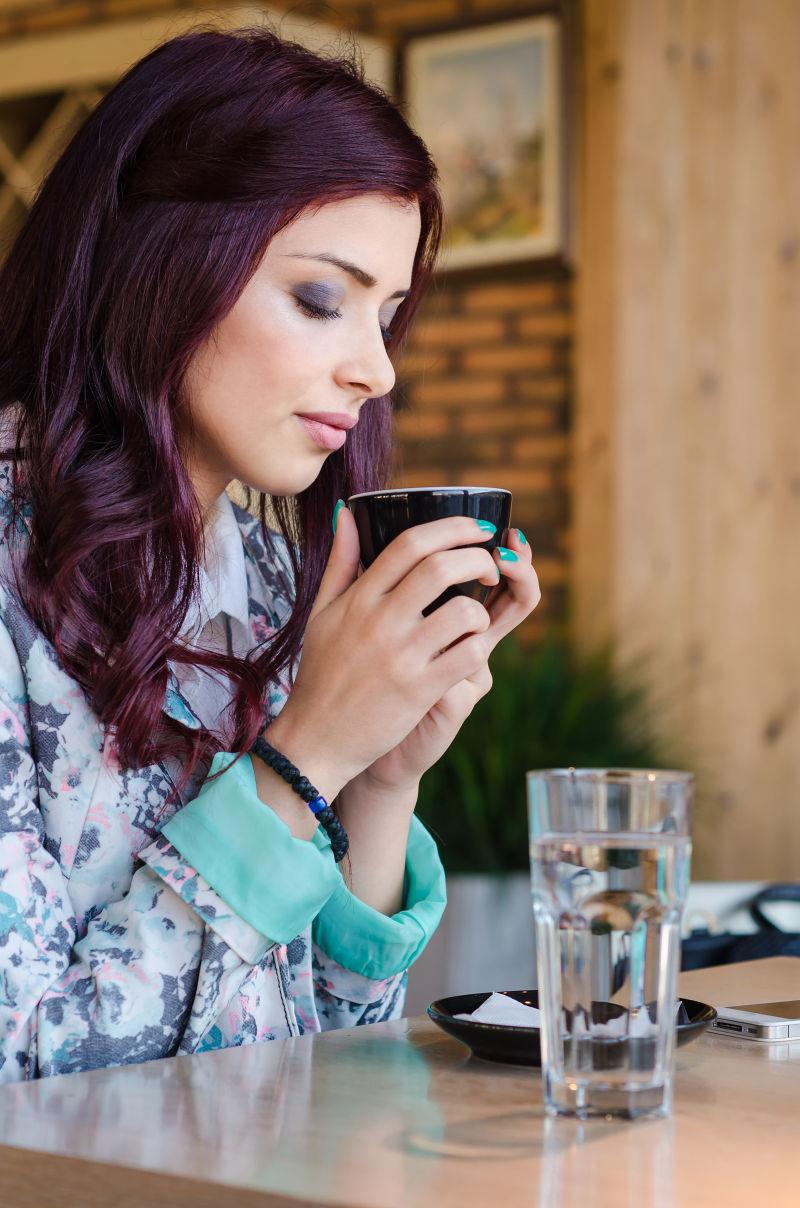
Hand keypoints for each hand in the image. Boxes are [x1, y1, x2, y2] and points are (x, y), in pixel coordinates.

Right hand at [262, 506, 500, 801]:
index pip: (409, 543)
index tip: (476, 529)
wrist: (315, 739)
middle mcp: (380, 621)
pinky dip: (478, 647)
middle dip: (478, 559)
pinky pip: (467, 655)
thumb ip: (340, 562)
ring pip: (463, 612)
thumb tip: (348, 513)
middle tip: (490, 567)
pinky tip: (469, 651)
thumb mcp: (322, 613)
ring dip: (481, 610)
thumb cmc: (322, 673)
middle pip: (441, 567)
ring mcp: (400, 656)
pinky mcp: (418, 691)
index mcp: (359, 598)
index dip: (451, 527)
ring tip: (477, 619)